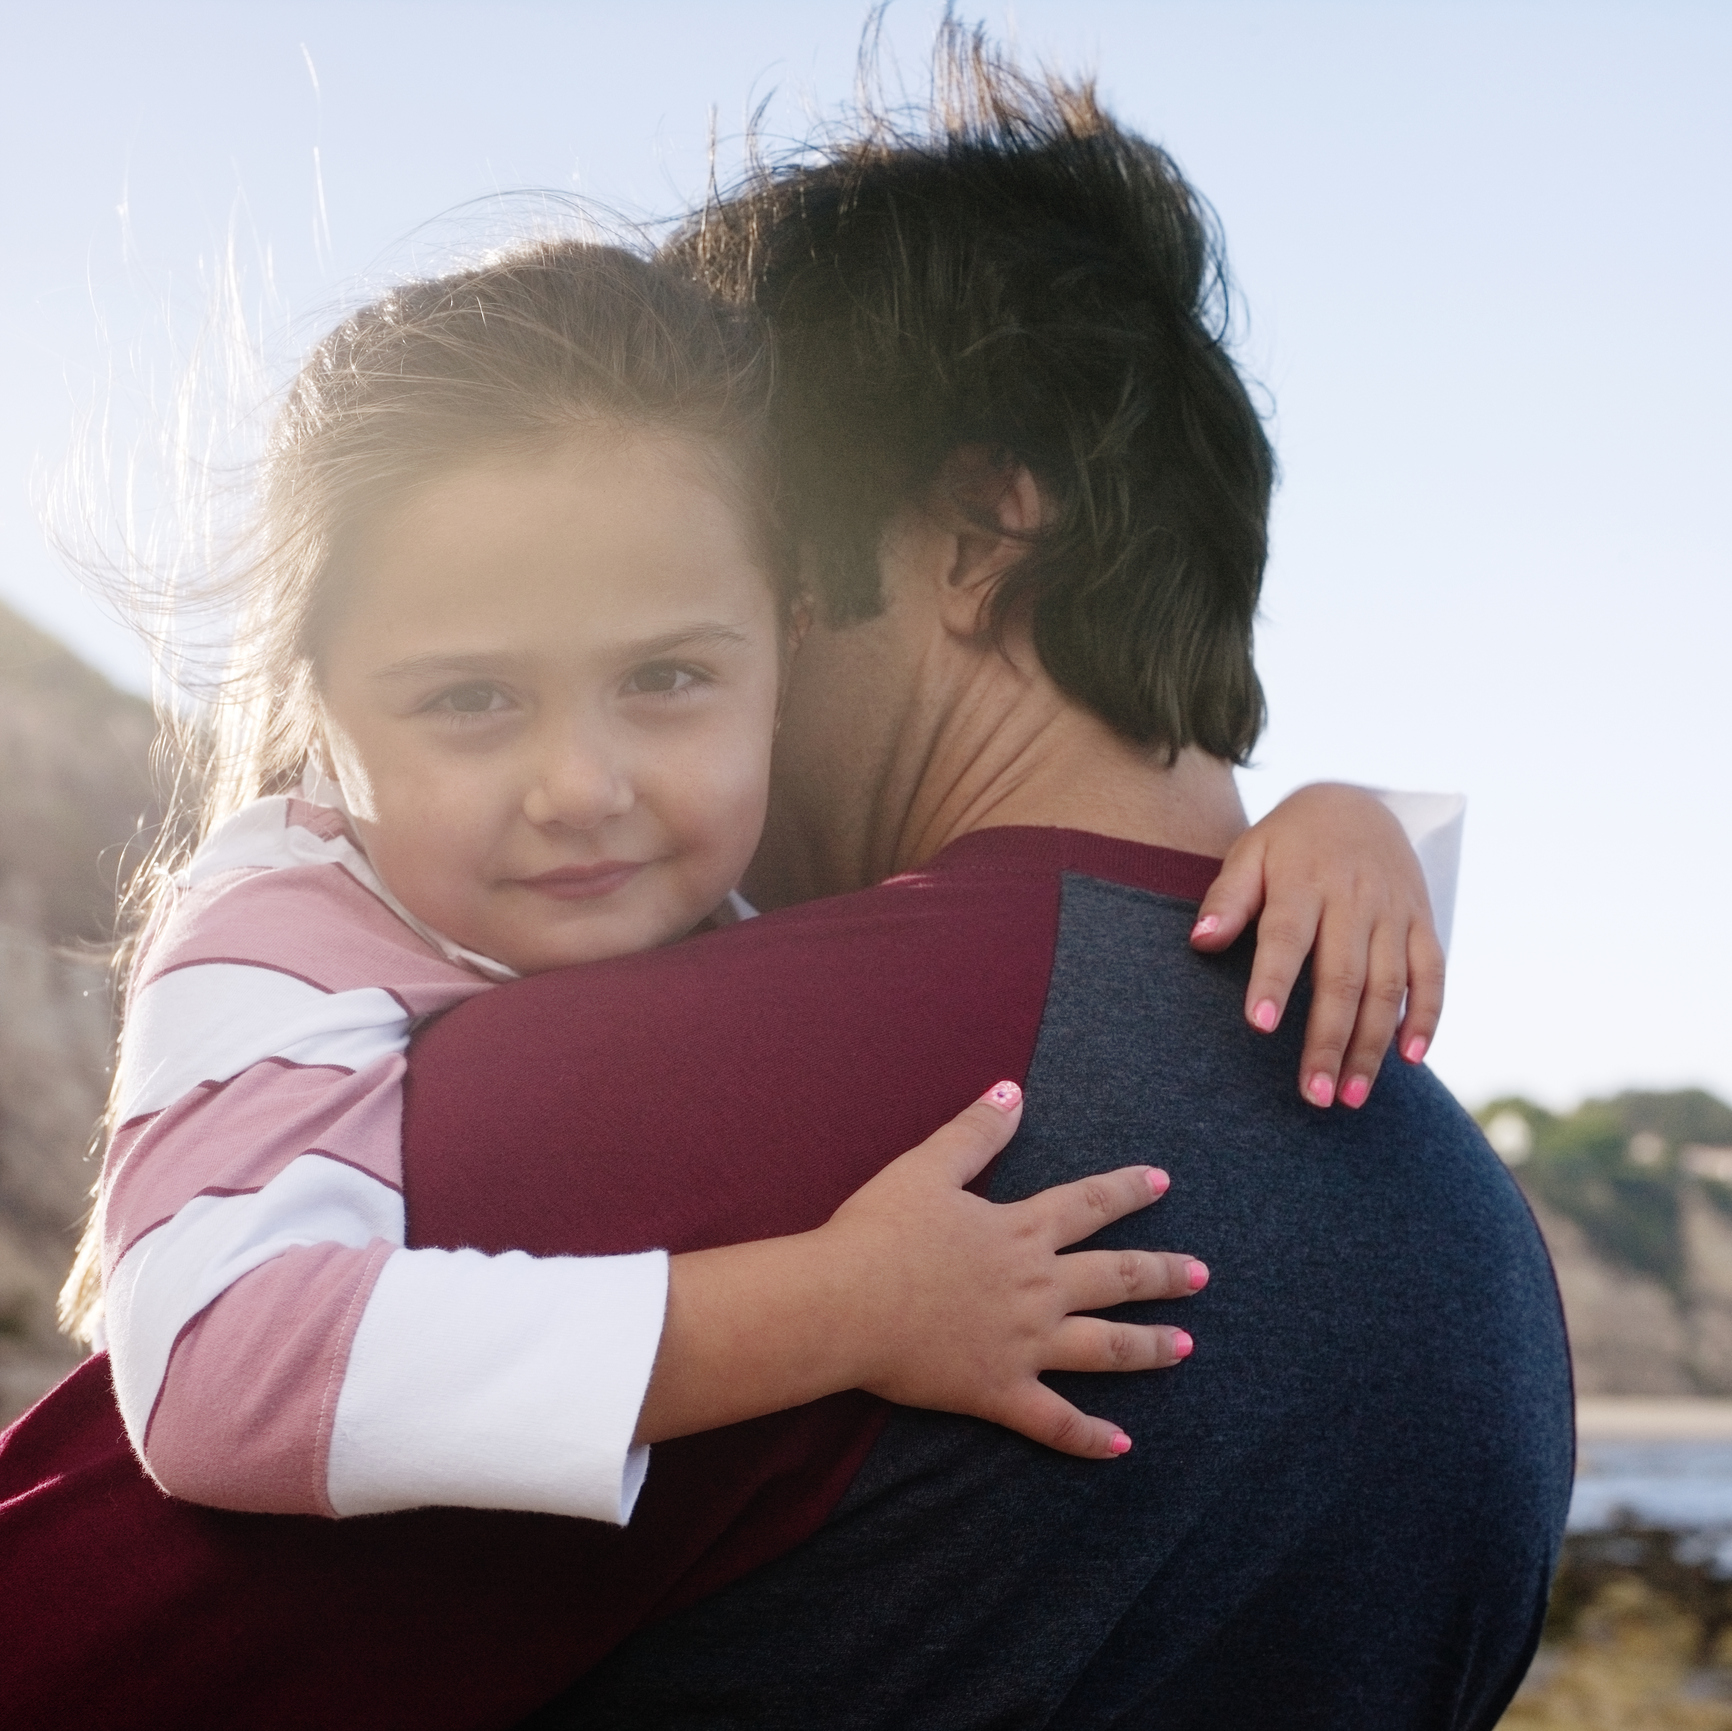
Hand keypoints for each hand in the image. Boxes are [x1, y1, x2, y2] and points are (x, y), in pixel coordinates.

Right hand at [822, 1081, 1204, 1459]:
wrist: (846, 1303)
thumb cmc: (879, 1232)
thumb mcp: (927, 1167)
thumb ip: (975, 1132)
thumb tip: (1012, 1090)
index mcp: (1021, 1231)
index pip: (1089, 1204)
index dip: (1127, 1190)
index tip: (1163, 1182)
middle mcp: (1037, 1287)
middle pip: (1115, 1276)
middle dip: (1162, 1273)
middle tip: (1201, 1274)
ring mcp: (1024, 1344)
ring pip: (1104, 1347)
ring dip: (1149, 1348)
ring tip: (1186, 1348)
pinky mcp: (999, 1392)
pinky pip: (1055, 1421)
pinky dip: (1089, 1437)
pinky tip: (1122, 1445)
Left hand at [1188, 783, 1445, 1109]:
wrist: (1355, 803)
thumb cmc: (1288, 843)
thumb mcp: (1250, 854)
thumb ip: (1227, 899)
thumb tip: (1200, 942)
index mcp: (1304, 883)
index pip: (1286, 937)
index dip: (1274, 981)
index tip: (1261, 1026)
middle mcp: (1354, 900)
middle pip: (1343, 977)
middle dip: (1329, 1040)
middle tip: (1313, 1094)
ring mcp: (1394, 912)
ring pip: (1388, 986)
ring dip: (1372, 1045)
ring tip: (1350, 1095)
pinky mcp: (1422, 922)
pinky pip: (1432, 972)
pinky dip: (1426, 1016)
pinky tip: (1410, 1058)